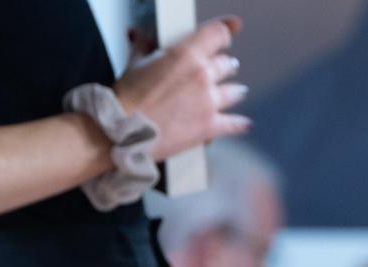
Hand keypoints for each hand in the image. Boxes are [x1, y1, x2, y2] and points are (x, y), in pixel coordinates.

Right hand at [116, 15, 249, 160]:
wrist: (123, 131)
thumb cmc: (126, 98)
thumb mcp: (134, 64)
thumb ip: (142, 46)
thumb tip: (136, 34)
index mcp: (187, 54)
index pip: (218, 34)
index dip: (223, 33)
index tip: (225, 36)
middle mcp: (203, 76)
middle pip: (227, 65)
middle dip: (224, 67)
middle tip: (224, 69)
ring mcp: (209, 102)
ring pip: (235, 91)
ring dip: (234, 91)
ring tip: (236, 91)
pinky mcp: (209, 127)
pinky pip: (234, 123)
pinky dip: (240, 123)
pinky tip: (245, 123)